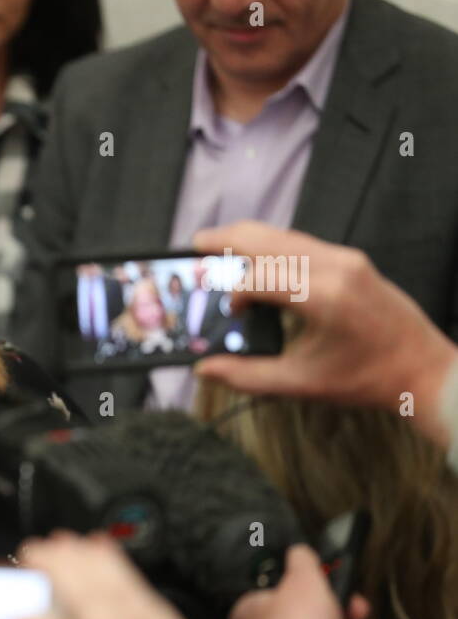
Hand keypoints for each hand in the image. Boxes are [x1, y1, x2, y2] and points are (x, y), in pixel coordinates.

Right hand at [193, 221, 457, 446]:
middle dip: (228, 239)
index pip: (260, 276)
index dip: (234, 292)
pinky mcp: (352, 260)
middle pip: (268, 238)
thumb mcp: (301, 383)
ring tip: (219, 247)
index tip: (230, 313)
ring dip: (249, 239)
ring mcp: (347, 259)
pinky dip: (273, 247)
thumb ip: (246, 376)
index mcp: (324, 296)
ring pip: (285, 235)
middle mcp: (337, 267)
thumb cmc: (368, 378)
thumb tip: (205, 369)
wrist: (422, 369)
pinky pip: (302, 243)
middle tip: (197, 244)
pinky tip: (258, 262)